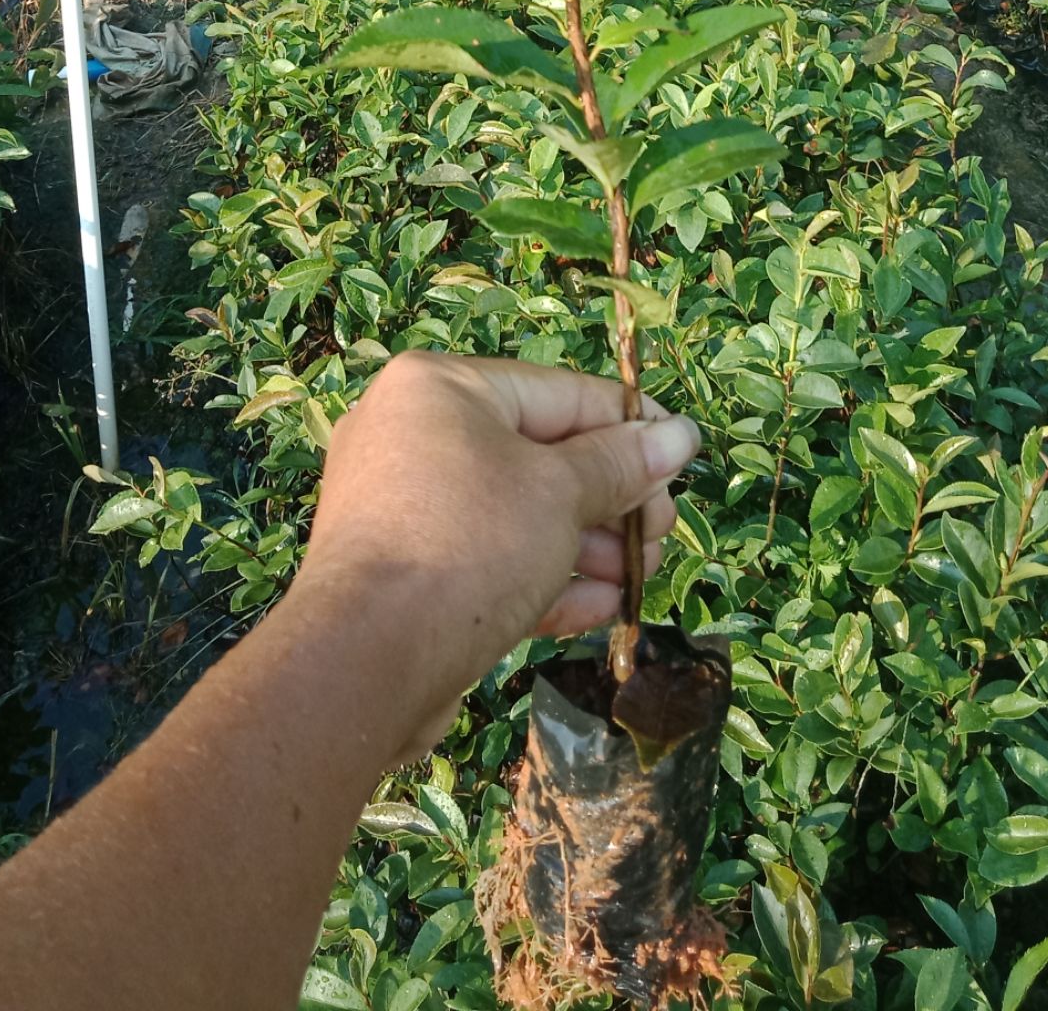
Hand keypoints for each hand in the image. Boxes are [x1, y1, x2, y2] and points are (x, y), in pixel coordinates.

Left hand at [299, 352, 698, 756]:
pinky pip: (486, 560)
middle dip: (610, 499)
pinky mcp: (404, 573)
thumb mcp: (560, 493)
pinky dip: (542, 578)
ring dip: (586, 546)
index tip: (683, 457)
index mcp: (441, 387)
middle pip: (539, 456)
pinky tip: (601, 608)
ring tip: (639, 578)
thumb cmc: (468, 545)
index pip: (558, 393)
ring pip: (516, 514)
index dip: (629, 426)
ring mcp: (403, 507)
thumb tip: (681, 434)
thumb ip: (621, 463)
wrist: (364, 660)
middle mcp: (414, 434)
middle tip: (658, 533)